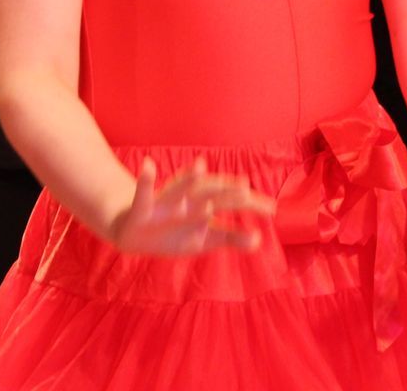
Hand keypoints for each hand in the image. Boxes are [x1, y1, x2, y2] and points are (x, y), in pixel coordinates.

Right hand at [108, 157, 274, 256]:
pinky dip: (145, 180)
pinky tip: (148, 166)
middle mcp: (188, 198)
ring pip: (179, 189)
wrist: (134, 233)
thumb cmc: (174, 232)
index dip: (250, 202)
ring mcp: (165, 201)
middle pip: (210, 193)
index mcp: (203, 204)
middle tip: (245, 190)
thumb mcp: (204, 238)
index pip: (230, 200)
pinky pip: (143, 193)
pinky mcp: (142, 207)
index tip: (271, 209)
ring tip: (198, 167)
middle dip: (226, 192)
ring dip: (186, 179)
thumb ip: (231, 237)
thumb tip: (259, 239)